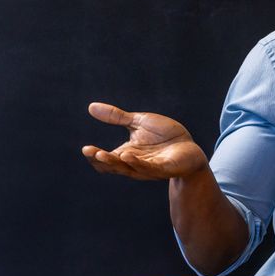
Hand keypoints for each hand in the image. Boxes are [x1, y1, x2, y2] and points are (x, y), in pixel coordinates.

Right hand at [81, 102, 208, 180]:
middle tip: (90, 152)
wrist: (188, 146)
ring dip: (115, 162)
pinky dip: (137, 163)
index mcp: (126, 154)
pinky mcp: (164, 167)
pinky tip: (128, 155)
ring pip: (128, 168)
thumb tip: (91, 107)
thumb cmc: (164, 135)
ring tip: (103, 154)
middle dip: (101, 160)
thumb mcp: (138, 122)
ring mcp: (149, 168)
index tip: (86, 149)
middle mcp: (134, 164)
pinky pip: (149, 167)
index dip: (94, 156)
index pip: (106, 159)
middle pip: (114, 166)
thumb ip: (116, 117)